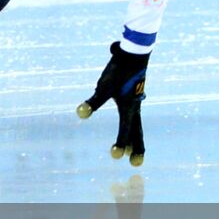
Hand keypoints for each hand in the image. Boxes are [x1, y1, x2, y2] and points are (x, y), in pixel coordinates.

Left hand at [78, 42, 148, 165]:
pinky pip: (134, 117)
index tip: (115, 157)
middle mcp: (135, 108)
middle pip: (137, 133)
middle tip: (135, 164)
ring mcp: (136, 102)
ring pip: (137, 125)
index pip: (124, 130)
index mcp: (129, 108)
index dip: (120, 143)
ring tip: (133, 150)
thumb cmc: (118, 71)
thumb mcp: (103, 87)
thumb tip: (81, 114)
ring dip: (135, 139)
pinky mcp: (133, 96)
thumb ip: (93, 101)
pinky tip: (131, 124)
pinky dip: (133, 127)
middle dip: (136, 148)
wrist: (133, 55)